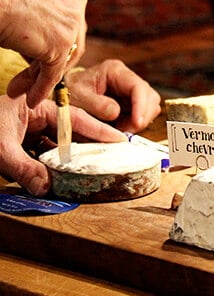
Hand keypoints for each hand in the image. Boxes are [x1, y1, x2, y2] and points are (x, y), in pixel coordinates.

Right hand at [0, 0, 86, 106]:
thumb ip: (39, 11)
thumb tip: (36, 37)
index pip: (66, 20)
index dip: (53, 39)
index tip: (41, 53)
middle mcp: (75, 1)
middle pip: (69, 40)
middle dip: (47, 61)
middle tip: (31, 75)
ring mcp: (70, 23)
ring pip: (61, 58)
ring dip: (39, 77)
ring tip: (19, 88)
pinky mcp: (60, 44)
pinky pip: (53, 73)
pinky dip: (41, 88)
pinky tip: (31, 98)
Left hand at [0, 94, 125, 196]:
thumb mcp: (0, 150)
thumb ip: (23, 168)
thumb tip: (47, 188)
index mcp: (34, 107)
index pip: (73, 117)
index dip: (98, 129)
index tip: (120, 140)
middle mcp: (33, 118)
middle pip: (69, 133)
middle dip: (88, 146)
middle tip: (113, 159)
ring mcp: (25, 134)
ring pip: (55, 148)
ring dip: (69, 161)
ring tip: (92, 172)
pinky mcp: (17, 148)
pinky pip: (41, 158)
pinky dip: (50, 169)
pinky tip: (60, 180)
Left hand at [65, 59, 161, 132]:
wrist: (64, 96)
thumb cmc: (70, 92)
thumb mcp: (78, 98)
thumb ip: (96, 105)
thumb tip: (116, 112)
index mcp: (115, 71)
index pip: (138, 87)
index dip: (141, 106)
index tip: (138, 123)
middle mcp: (127, 78)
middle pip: (150, 97)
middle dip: (142, 116)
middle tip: (125, 130)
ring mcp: (131, 91)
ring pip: (150, 107)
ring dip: (139, 121)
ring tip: (120, 129)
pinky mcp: (131, 103)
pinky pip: (143, 115)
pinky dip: (135, 124)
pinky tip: (120, 127)